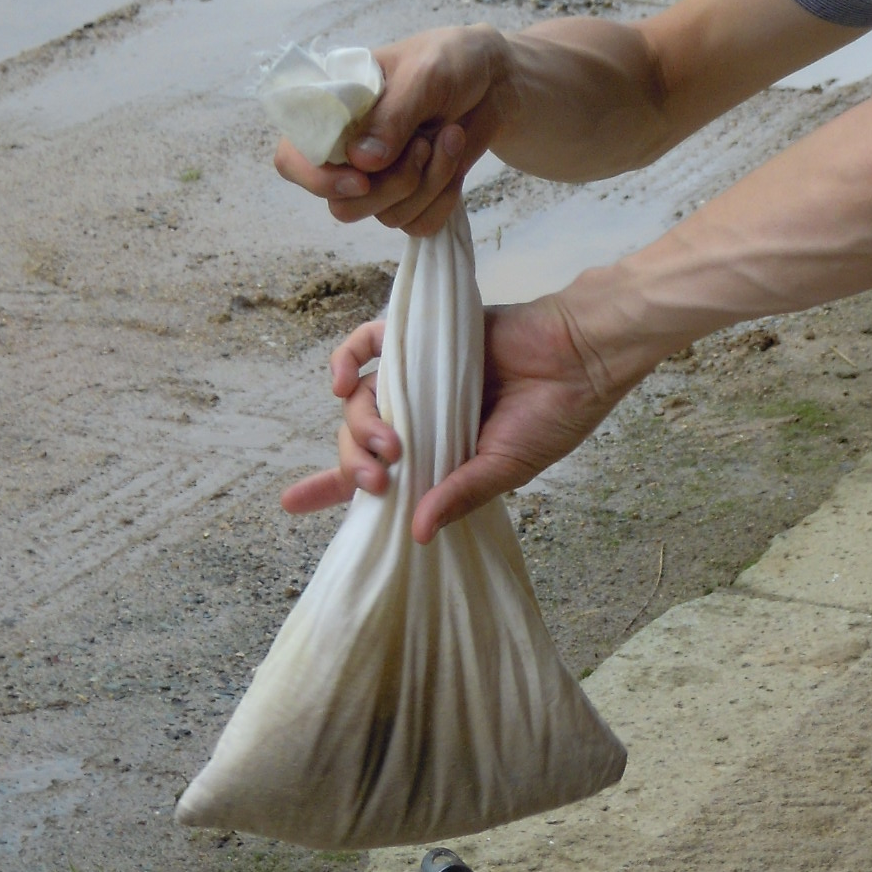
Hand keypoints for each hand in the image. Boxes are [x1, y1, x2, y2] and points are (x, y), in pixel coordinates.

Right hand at [274, 25, 508, 236]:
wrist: (495, 80)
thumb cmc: (451, 61)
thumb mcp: (424, 74)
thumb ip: (392, 115)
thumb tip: (362, 162)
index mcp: (331, 111)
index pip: (292, 159)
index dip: (318, 179)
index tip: (362, 179)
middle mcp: (347, 151)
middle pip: (343, 206)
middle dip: (393, 185)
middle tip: (425, 144)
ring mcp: (379, 178)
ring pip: (386, 216)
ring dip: (428, 183)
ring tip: (449, 135)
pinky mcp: (412, 196)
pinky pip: (419, 224)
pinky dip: (445, 197)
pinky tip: (455, 156)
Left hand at [281, 295, 629, 542]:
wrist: (580, 355)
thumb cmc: (553, 416)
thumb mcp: (504, 468)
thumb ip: (459, 494)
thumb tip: (417, 533)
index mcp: (437, 452)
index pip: (375, 474)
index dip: (332, 486)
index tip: (291, 502)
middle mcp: (419, 415)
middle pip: (360, 440)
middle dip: (355, 464)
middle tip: (378, 478)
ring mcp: (417, 377)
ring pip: (360, 398)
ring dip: (359, 424)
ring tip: (388, 442)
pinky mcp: (421, 338)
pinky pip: (369, 342)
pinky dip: (348, 357)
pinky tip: (343, 380)